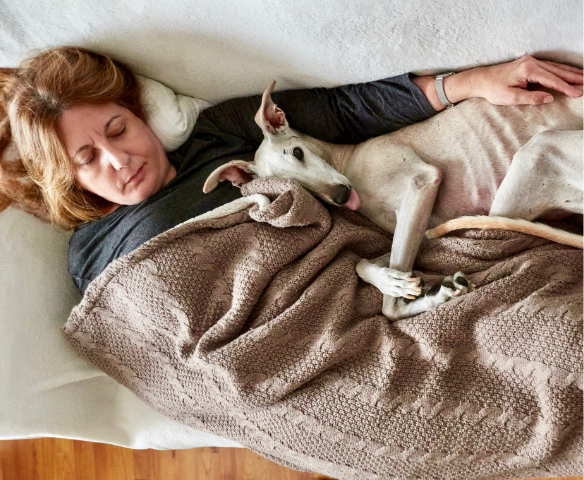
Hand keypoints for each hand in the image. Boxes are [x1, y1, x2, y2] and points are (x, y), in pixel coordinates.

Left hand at [468, 55, 583, 105]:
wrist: (481, 80)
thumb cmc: (493, 90)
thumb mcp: (511, 98)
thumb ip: (531, 98)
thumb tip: (550, 98)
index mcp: (528, 70)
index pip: (552, 80)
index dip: (566, 87)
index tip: (578, 93)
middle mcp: (531, 62)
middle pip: (557, 71)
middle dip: (573, 77)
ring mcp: (530, 61)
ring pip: (555, 67)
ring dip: (570, 72)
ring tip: (583, 76)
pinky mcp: (529, 63)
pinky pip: (549, 66)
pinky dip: (560, 70)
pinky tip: (568, 72)